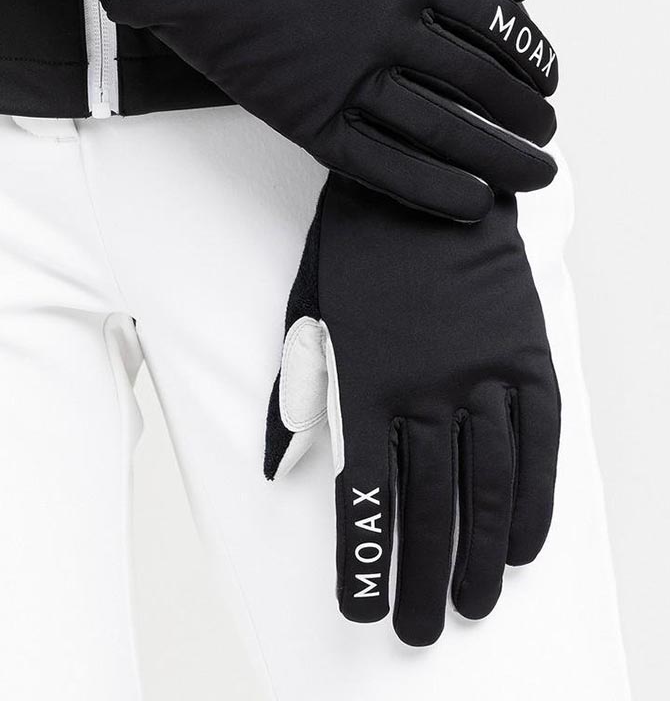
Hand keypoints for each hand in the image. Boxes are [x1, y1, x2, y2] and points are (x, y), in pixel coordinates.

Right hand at [28, 0, 558, 217]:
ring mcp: (347, 77)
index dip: (534, 60)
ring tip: (530, 175)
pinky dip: (435, 187)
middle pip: (485, 86)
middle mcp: (389, 28)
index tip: (548, 80)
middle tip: (547, 136)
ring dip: (501, 157)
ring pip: (445, 130)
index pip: (498, 26)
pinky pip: (384, 165)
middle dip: (530, 119)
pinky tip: (472, 201)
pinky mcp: (307, 118)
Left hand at [264, 177, 559, 644]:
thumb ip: (292, 391)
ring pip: (488, 485)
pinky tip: (522, 544)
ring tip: (473, 606)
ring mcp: (483, 373)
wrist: (422, 180)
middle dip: (420, 576)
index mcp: (364, 382)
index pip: (364, 495)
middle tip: (419, 630)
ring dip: (479, 554)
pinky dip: (535, 498)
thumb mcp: (305, 310)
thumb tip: (273, 465)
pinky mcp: (525, 353)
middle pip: (427, 505)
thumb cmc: (355, 246)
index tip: (363, 608)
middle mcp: (426, 389)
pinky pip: (538, 441)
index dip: (364, 559)